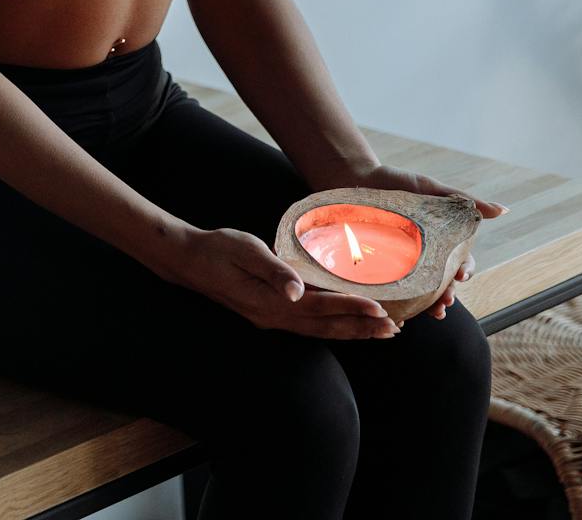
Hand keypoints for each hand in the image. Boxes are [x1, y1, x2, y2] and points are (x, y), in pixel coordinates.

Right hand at [163, 227, 402, 340]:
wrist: (187, 261)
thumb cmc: (217, 248)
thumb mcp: (245, 250)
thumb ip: (273, 270)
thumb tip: (297, 291)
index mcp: (269, 302)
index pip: (320, 308)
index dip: (351, 309)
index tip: (381, 309)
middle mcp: (273, 318)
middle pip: (325, 328)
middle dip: (361, 329)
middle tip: (394, 329)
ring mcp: (270, 320)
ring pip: (319, 331)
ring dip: (351, 332)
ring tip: (381, 332)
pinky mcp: (269, 315)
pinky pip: (309, 326)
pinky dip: (333, 327)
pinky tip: (348, 324)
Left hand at [308, 160, 508, 320]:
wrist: (353, 178)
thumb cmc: (396, 183)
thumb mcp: (430, 190)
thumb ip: (464, 201)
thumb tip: (504, 210)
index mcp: (438, 243)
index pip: (458, 263)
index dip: (464, 270)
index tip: (461, 274)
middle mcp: (421, 258)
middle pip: (440, 284)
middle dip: (446, 295)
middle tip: (446, 302)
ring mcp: (399, 266)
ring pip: (418, 294)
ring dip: (428, 306)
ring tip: (432, 313)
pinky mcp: (376, 269)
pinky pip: (389, 293)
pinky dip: (397, 306)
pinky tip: (399, 316)